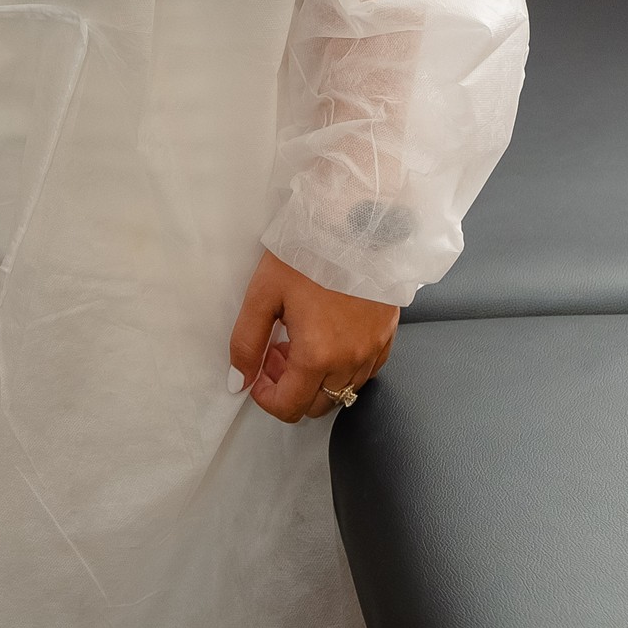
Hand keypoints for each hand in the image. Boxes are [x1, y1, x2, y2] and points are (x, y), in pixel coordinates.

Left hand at [227, 251, 399, 423]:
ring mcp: (373, 351)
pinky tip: (331, 336)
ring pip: (342, 391)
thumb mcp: (263, 292)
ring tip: (303, 338)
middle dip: (291, 387)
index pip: (289, 407)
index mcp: (317, 355)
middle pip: (316, 405)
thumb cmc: (309, 250)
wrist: (355, 220)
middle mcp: (350, 362)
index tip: (259, 372)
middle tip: (278, 351)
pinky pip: (365, 371)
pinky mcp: (388, 337)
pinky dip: (344, 366)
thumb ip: (246, 342)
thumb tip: (239, 380)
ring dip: (318, 378)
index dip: (266, 397)